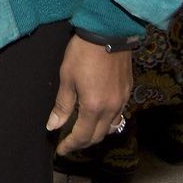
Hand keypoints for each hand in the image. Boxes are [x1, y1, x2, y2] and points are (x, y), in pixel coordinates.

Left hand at [46, 35, 131, 153]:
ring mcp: (122, 100)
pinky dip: (107, 120)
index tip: (61, 150)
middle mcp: (111, 108)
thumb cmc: (83, 52)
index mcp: (93, 107)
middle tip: (69, 142)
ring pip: (110, 127)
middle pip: (98, 136)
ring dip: (97, 133)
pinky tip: (99, 114)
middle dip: (83, 142)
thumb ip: (62, 105)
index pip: (82, 136)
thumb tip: (53, 125)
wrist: (108, 32)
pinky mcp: (128, 91)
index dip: (70, 145)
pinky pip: (118, 114)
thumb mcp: (67, 77)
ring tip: (83, 130)